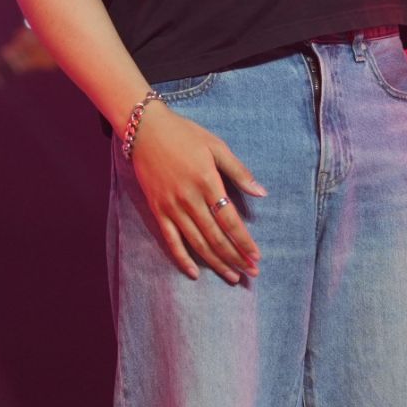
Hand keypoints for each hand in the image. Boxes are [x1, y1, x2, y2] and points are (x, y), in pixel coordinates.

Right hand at [129, 104, 266, 283]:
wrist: (145, 130)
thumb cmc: (184, 134)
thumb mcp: (216, 146)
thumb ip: (238, 171)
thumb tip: (261, 193)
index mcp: (207, 182)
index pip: (229, 220)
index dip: (244, 241)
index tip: (256, 256)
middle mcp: (189, 199)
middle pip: (216, 236)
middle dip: (235, 257)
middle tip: (251, 273)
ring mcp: (172, 207)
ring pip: (197, 242)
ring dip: (216, 262)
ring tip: (232, 276)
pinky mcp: (158, 210)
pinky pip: (171, 240)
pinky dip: (182, 258)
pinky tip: (195, 273)